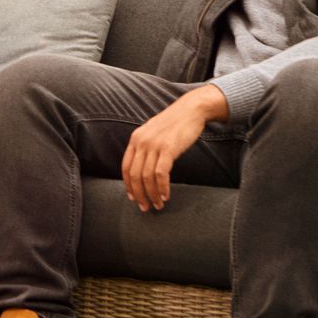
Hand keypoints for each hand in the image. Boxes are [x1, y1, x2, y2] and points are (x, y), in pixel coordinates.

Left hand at [120, 85, 228, 211]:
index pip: (126, 168)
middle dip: (139, 194)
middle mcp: (141, 142)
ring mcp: (154, 145)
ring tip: (158, 204)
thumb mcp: (153, 134)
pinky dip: (162, 187)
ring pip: (146, 177)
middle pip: (134, 175)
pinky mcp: (168, 148)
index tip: (134, 198)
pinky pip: (160, 173)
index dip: (128, 185)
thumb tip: (143, 168)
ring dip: (152, 194)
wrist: (191, 110)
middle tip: (145, 207)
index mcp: (135, 140)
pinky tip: (166, 195)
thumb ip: (146, 148)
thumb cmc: (174, 124)